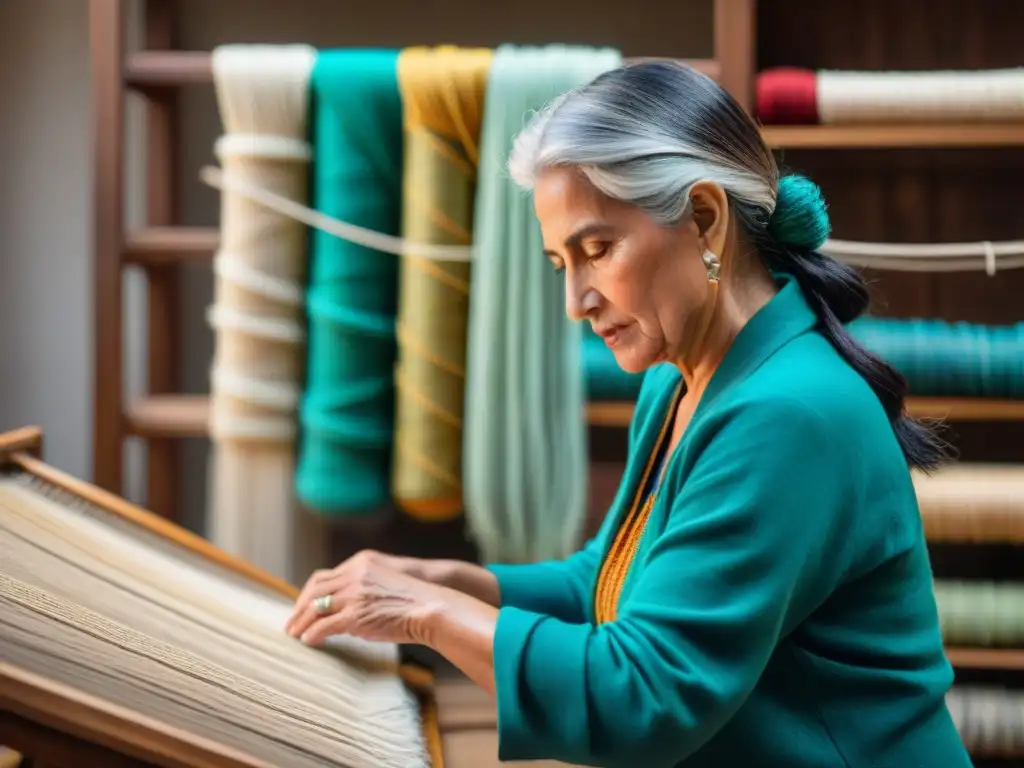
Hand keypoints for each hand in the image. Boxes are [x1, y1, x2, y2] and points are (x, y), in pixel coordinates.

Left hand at [284, 550, 445, 646]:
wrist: (432, 607)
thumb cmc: (415, 601)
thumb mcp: (385, 583)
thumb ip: (364, 590)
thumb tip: (346, 614)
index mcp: (361, 563)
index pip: (325, 576)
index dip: (310, 593)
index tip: (304, 606)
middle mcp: (354, 574)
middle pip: (314, 588)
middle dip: (299, 607)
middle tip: (292, 623)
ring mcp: (353, 594)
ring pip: (315, 607)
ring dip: (301, 622)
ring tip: (295, 634)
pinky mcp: (355, 615)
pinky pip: (323, 625)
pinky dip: (312, 634)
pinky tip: (308, 641)